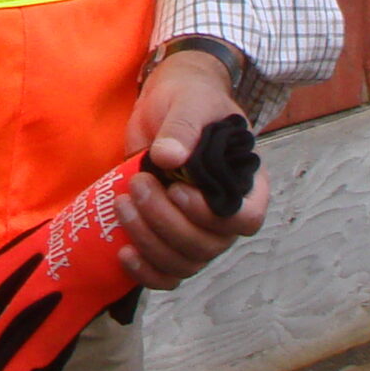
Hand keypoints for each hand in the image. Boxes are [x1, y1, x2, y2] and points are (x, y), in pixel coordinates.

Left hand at [118, 50, 269, 287]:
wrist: (164, 101)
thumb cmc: (188, 98)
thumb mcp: (189, 101)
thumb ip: (183, 127)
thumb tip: (170, 158)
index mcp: (246, 184)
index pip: (246, 219)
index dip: (211, 216)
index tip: (177, 190)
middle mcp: (225, 215)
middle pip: (207, 245)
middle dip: (166, 221)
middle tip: (138, 184)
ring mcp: (197, 229)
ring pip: (184, 262)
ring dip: (150, 241)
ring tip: (123, 204)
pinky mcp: (168, 235)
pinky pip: (167, 272)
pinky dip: (147, 272)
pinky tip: (124, 254)